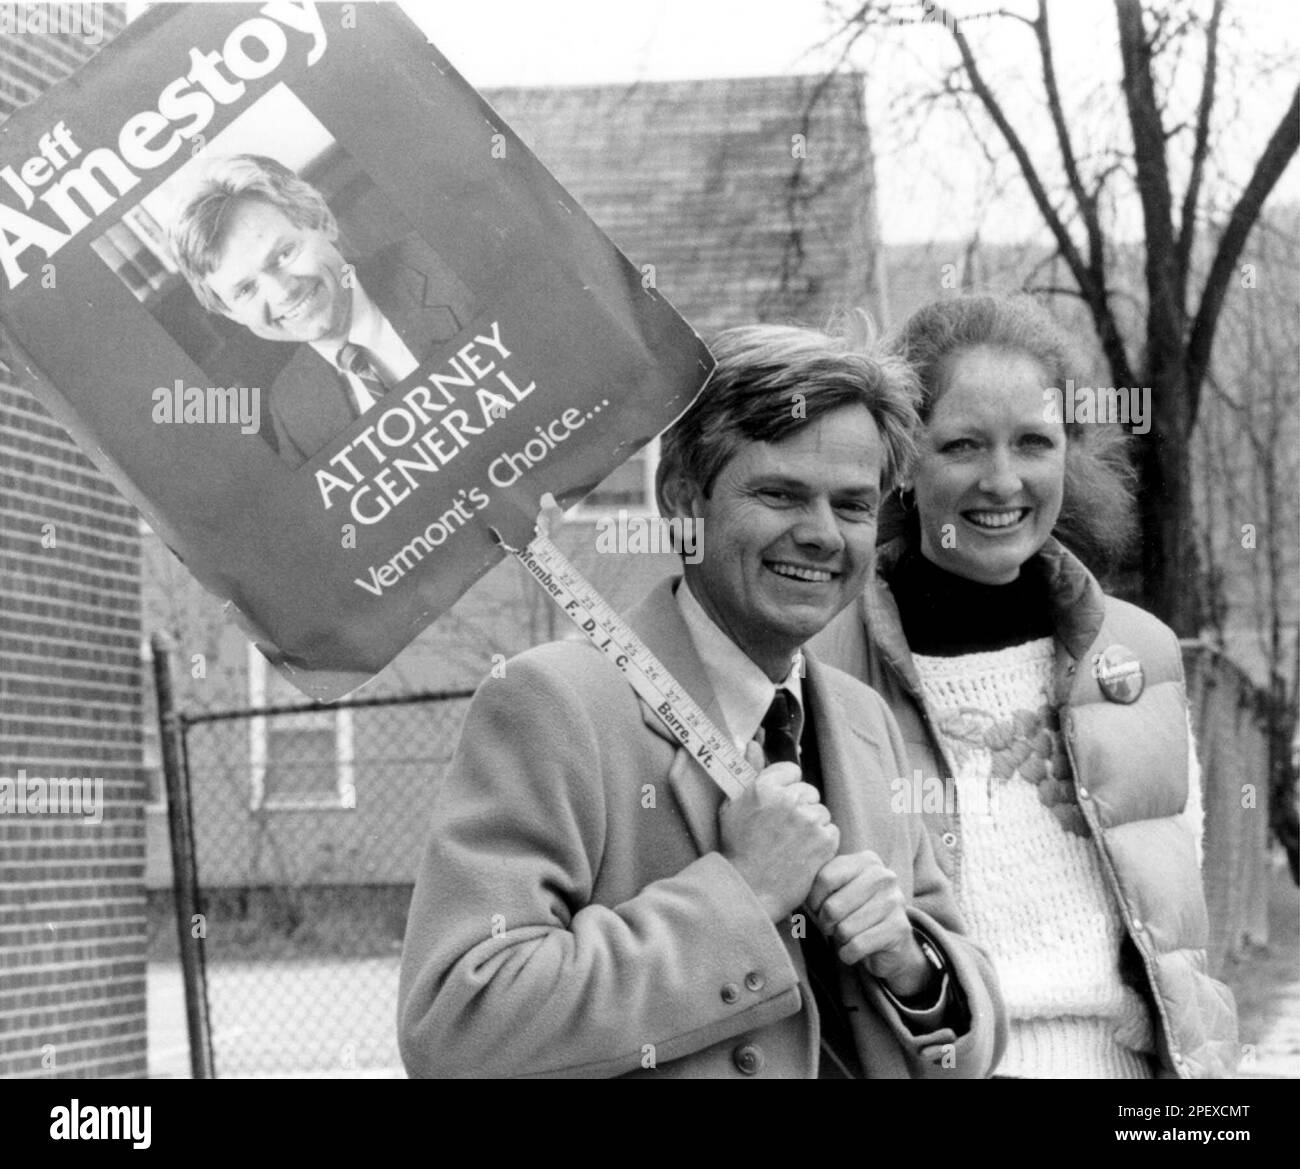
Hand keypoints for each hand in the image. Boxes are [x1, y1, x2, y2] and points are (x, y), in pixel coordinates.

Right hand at [720, 742, 839, 922]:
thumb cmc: (737, 849)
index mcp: (764, 787)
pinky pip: (831, 831)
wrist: (750, 889)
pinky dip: (822, 842)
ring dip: (811, 825)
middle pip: (808, 792)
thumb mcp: (732, 806)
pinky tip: (804, 853)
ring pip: (821, 812)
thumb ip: (747, 771)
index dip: (785, 788)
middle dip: (799, 807)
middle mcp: (788, 799)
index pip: (791, 771)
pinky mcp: (824, 841)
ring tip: (793, 844)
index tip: (779, 804)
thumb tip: (752, 743)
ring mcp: (809, 820)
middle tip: (784, 829)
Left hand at [808, 851, 930, 996]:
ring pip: (844, 930)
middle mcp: (884, 876)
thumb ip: (819, 881)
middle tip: (833, 926)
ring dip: (839, 939)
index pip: (824, 878)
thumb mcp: (839, 889)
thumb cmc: (855, 910)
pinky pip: (857, 946)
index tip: (817, 908)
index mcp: (866, 860)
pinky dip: (848, 954)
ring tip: (848, 934)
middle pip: (832, 907)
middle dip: (826, 923)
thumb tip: (791, 888)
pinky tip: (856, 949)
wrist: (891, 941)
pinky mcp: (900, 929)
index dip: (813, 900)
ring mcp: (895, 902)